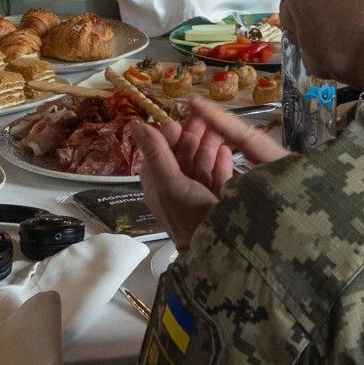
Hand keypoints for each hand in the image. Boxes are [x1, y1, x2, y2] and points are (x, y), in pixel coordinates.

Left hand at [127, 99, 289, 247]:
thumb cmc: (188, 214)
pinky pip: (219, 176)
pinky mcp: (219, 198)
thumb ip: (155, 153)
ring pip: (202, 163)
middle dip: (192, 136)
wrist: (219, 247)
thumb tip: (136, 125)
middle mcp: (177, 188)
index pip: (159, 155)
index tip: (178, 123)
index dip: (167, 138)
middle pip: (183, 156)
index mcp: (159, 186)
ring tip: (218, 128)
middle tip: (203, 117)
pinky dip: (222, 163)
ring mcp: (199, 194)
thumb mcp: (169, 181)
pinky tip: (227, 150)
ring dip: (209, 145)